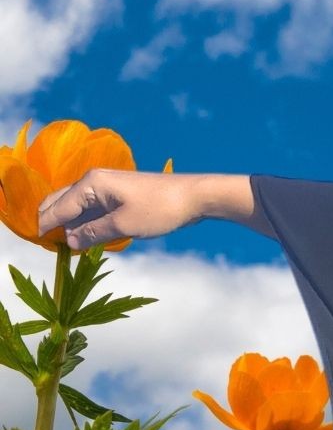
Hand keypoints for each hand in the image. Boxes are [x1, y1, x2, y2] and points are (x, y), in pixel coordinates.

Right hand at [37, 170, 200, 248]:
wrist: (194, 197)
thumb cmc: (160, 209)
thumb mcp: (123, 226)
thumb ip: (93, 233)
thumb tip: (69, 241)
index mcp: (91, 184)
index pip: (58, 207)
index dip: (46, 227)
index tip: (40, 245)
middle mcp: (93, 181)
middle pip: (61, 202)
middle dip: (53, 223)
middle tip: (52, 248)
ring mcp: (105, 187)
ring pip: (76, 207)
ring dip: (70, 225)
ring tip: (67, 248)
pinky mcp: (116, 196)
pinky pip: (91, 209)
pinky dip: (85, 223)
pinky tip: (85, 239)